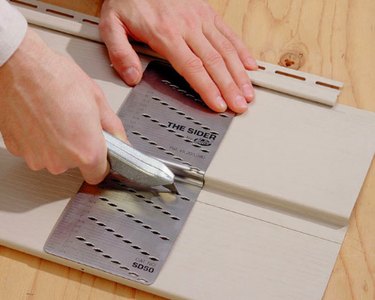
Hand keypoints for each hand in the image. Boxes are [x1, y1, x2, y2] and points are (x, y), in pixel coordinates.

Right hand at [0, 29, 125, 183]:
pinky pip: (35, 150)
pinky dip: (38, 139)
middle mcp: (60, 161)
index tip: (98, 152)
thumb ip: (112, 127)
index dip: (99, 163)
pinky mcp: (17, 150)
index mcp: (86, 151)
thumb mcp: (97, 99)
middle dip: (78, 147)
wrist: (19, 66)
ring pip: (54, 158)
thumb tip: (119, 139)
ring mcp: (36, 157)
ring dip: (57, 143)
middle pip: (75, 164)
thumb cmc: (55, 78)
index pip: (98, 175)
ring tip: (56, 117)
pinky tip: (41, 118)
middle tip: (76, 122)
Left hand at [99, 0, 257, 113]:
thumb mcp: (112, 24)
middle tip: (240, 106)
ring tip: (248, 92)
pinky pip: (229, 34)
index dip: (208, 89)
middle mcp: (188, 27)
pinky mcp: (208, 13)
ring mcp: (201, 19)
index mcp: (166, 34)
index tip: (218, 105)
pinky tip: (249, 65)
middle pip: (215, 62)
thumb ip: (120, 52)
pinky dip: (242, 51)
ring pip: (226, 50)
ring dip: (240, 73)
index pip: (192, 67)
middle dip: (230, 87)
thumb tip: (132, 77)